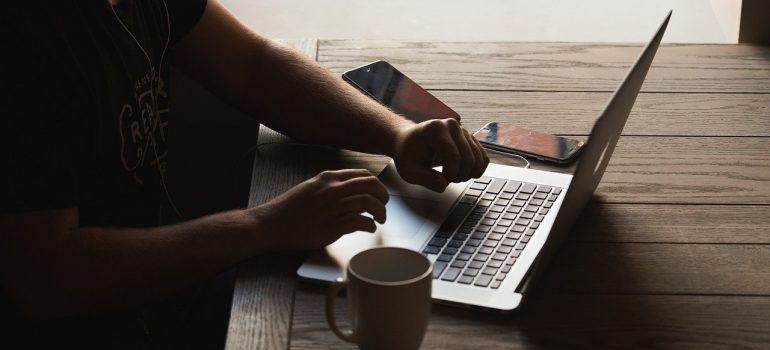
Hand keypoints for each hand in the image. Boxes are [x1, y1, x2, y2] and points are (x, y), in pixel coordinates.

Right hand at [250, 169, 388, 250]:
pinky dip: (370, 225)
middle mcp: (333, 189)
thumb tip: (349, 191)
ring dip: (380, 211)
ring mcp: (334, 206)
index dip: (376, 184)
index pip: (362, 174)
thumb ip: (329, 187)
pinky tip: (370, 228)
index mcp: (328, 178)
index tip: (379, 192)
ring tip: (380, 219)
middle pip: (371, 185)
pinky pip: (361, 221)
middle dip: (383, 195)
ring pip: (369, 202)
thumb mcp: (310, 188)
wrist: (271, 224)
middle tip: (385, 204)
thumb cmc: (289, 209)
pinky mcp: (333, 225)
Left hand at [392, 118, 488, 191]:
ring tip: (453, 176)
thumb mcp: (409, 170)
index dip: (450, 174)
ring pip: (478, 159)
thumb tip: (442, 185)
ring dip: (468, 174)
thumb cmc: (408, 154)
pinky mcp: (471, 139)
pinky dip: (476, 170)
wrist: (410, 141)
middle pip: (468, 158)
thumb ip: (425, 179)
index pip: (453, 156)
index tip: (442, 180)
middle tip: (447, 180)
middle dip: (459, 175)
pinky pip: (483, 157)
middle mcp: (452, 125)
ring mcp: (463, 131)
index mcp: (435, 129)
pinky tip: (463, 173)